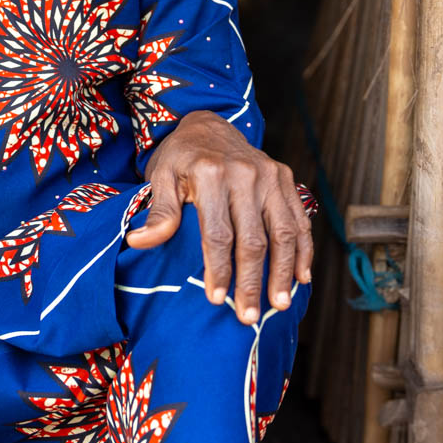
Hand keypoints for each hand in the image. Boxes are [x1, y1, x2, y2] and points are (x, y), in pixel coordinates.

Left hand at [126, 111, 312, 324]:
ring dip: (283, 272)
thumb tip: (139, 242)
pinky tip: (302, 277)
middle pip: (254, 238)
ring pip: (283, 232)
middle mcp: (246, 174)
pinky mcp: (285, 178)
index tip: (216, 299)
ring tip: (279, 305)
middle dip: (252, 281)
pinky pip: (298, 219)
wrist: (208, 125)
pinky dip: (303, 250)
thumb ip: (159, 211)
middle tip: (248, 317)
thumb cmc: (181, 159)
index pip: (218, 233)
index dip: (218, 269)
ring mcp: (270, 175)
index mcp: (211, 174)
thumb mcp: (161, 178)